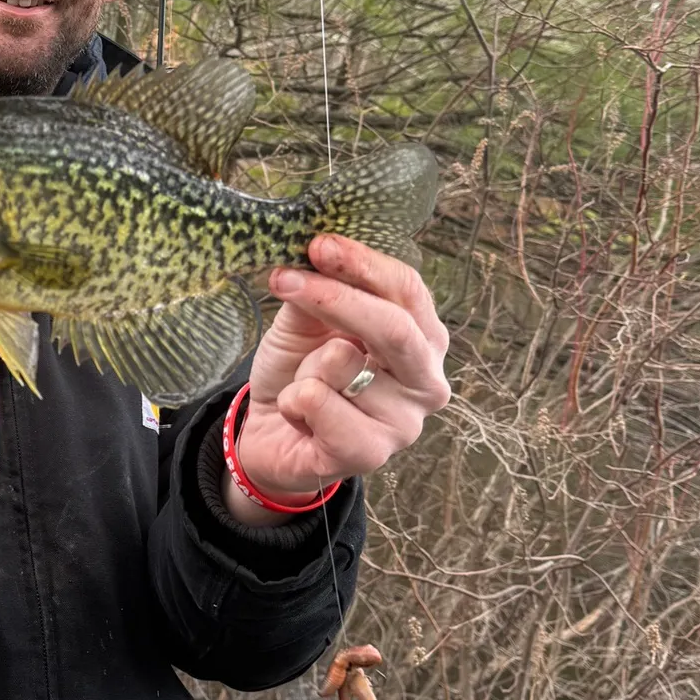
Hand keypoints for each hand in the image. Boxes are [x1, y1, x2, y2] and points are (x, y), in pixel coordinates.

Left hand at [226, 234, 449, 524]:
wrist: (272, 439)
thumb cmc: (300, 375)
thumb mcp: (306, 323)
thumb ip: (321, 293)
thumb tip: (319, 254)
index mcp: (423, 340)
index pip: (408, 290)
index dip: (364, 263)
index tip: (319, 245)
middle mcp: (427, 382)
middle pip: (394, 326)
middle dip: (336, 298)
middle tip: (287, 279)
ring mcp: (404, 423)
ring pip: (344, 364)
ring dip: (304, 366)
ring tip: (302, 384)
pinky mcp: (371, 454)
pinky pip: (319, 403)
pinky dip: (294, 400)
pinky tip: (298, 415)